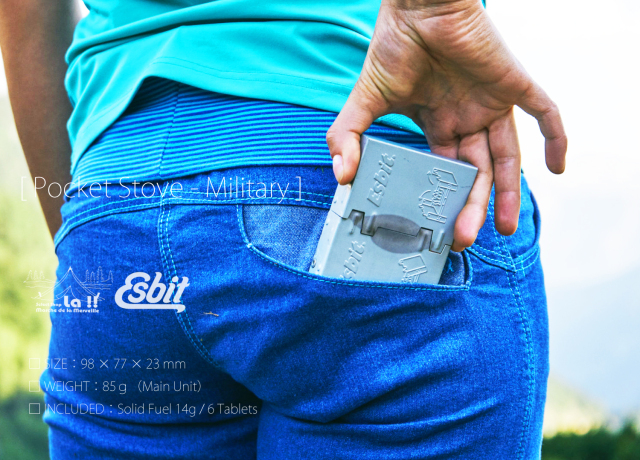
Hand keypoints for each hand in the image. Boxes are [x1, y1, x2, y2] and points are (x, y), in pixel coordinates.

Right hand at [326, 0, 566, 251]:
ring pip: (507, 155)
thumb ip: (347, 135)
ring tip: (504, 227)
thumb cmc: (393, 45)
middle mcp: (467, 119)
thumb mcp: (365, 99)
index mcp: (438, 124)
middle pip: (476, 171)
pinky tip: (557, 167)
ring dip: (509, 191)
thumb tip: (340, 175)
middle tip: (465, 238)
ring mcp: (492, 103)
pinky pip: (544, 112)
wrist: (418, 5)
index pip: (447, 169)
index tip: (438, 227)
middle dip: (473, 206)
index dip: (445, 197)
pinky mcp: (512, 83)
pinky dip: (555, 138)